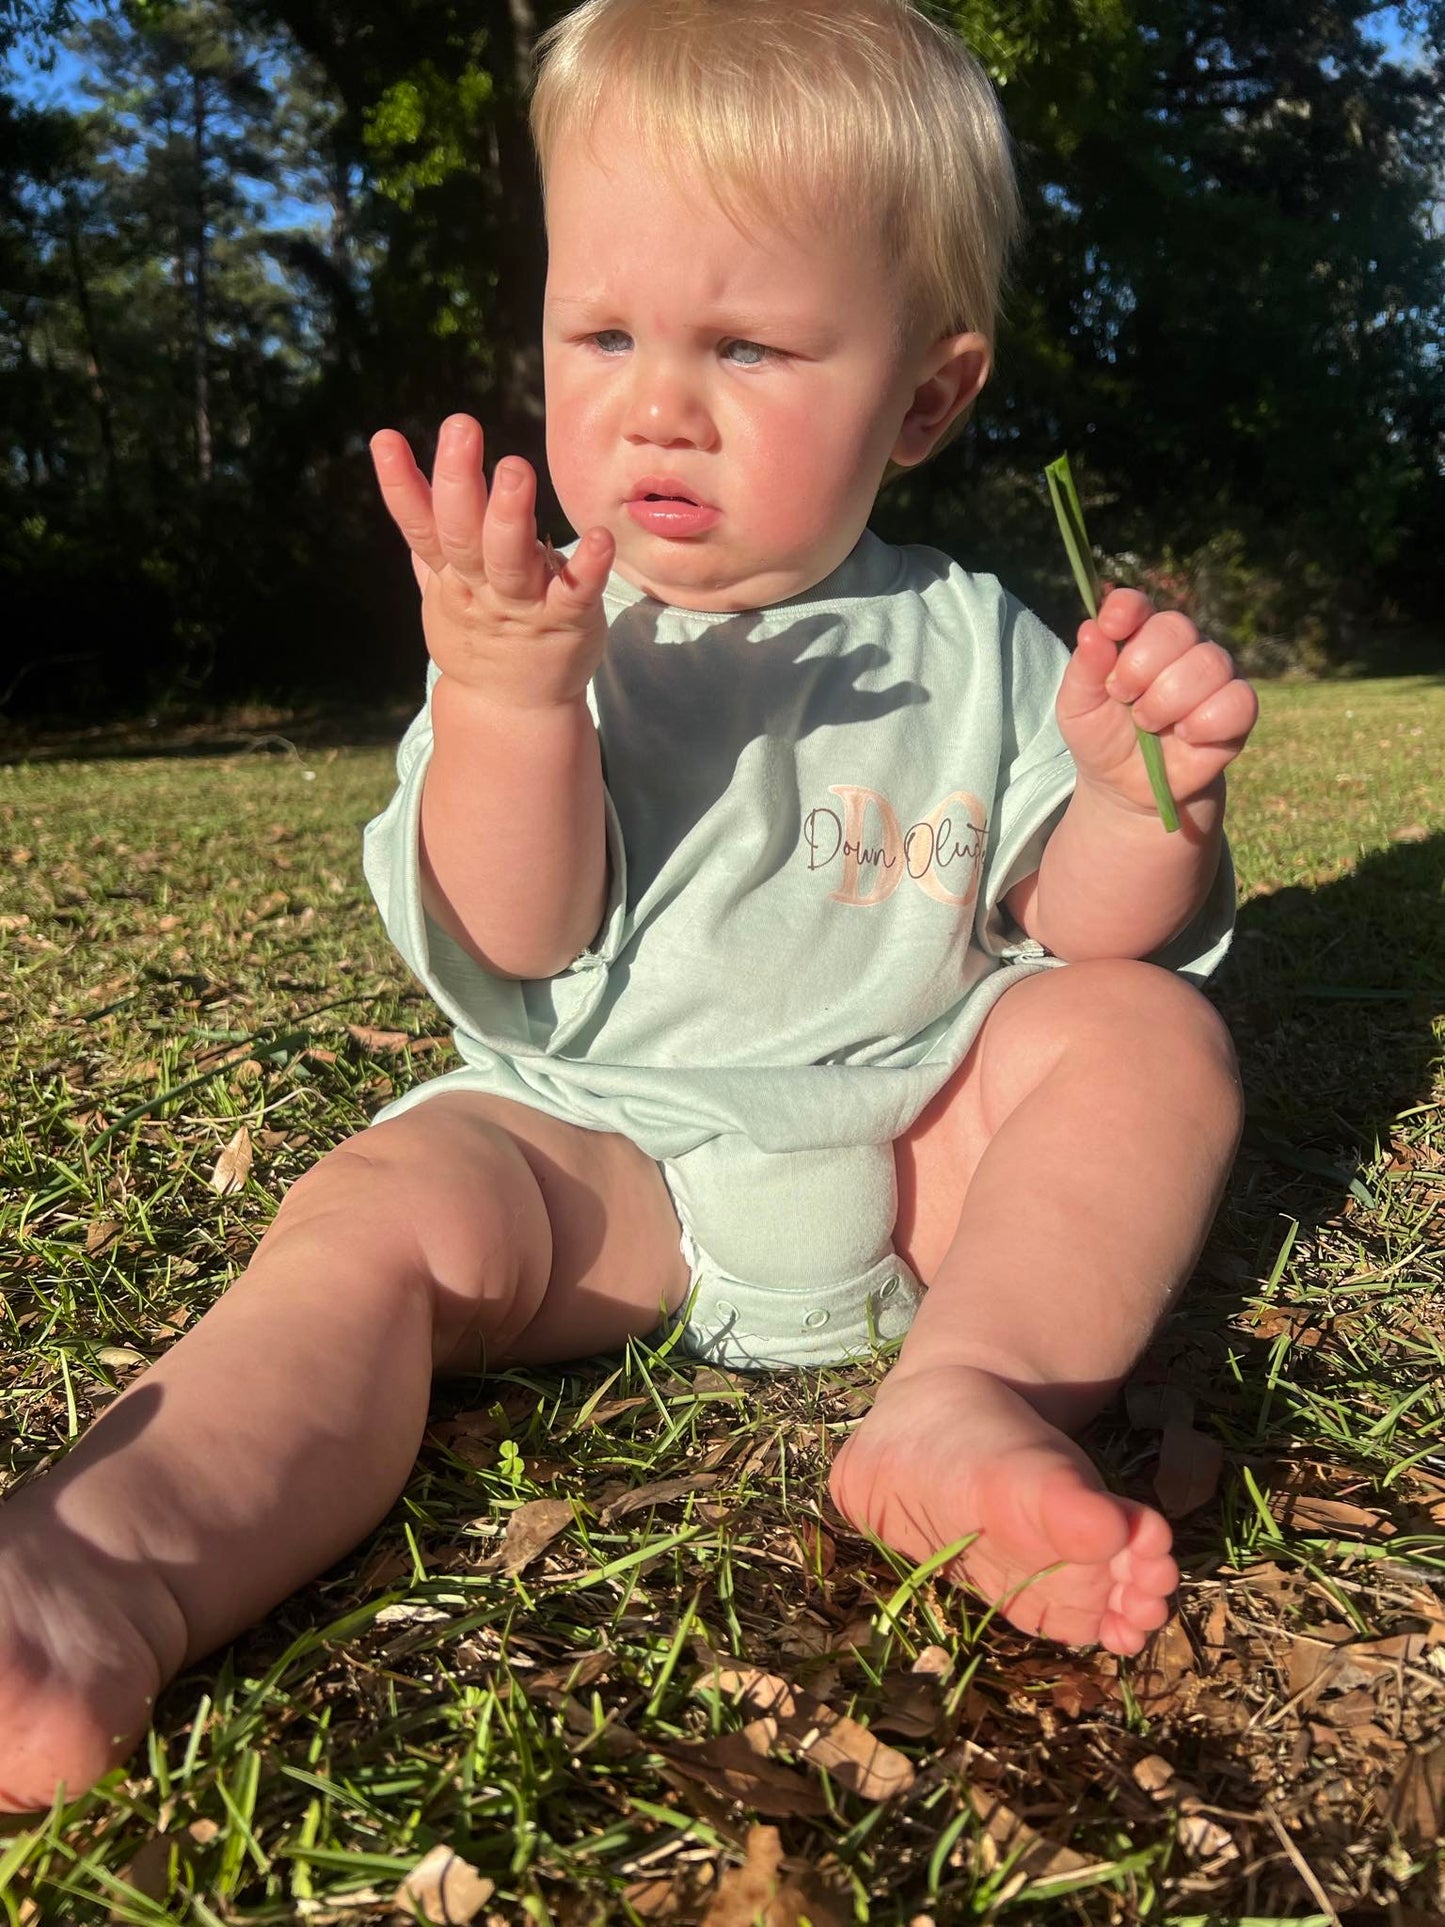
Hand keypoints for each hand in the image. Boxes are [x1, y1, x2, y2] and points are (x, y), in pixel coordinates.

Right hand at [369, 414, 614, 710]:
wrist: (512, 708)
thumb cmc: (482, 635)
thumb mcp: (446, 590)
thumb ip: (430, 540)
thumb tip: (403, 482)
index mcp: (451, 573)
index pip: (420, 525)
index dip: (400, 485)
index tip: (384, 439)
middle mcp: (481, 586)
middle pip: (462, 533)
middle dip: (459, 480)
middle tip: (461, 427)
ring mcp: (523, 605)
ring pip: (509, 559)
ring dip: (510, 515)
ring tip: (514, 469)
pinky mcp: (566, 622)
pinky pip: (576, 594)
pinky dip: (587, 567)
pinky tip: (599, 537)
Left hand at [1055, 589, 1258, 815]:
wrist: (1127, 786)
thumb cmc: (1103, 738)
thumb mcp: (1077, 708)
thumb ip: (1084, 670)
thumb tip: (1091, 630)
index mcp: (1137, 637)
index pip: (1136, 604)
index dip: (1126, 610)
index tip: (1112, 628)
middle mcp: (1181, 647)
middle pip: (1175, 628)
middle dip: (1141, 667)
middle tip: (1124, 698)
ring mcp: (1213, 675)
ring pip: (1207, 663)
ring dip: (1168, 700)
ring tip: (1148, 724)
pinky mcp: (1237, 709)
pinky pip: (1237, 700)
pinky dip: (1205, 722)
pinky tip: (1185, 735)